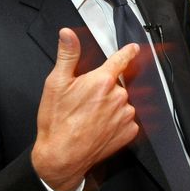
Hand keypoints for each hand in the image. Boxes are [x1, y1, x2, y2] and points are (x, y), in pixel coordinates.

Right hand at [32, 28, 139, 190]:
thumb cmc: (57, 122)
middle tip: (86, 101)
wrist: (62, 156)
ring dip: (112, 105)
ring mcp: (126, 116)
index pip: (120, 60)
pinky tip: (101, 126)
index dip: (127, 52)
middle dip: (106, 89)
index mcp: (102, 81)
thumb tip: (68, 34)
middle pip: (118, 84)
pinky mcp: (129, 132)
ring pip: (123, 102)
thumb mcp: (56, 83)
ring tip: (91, 116)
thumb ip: (67, 55)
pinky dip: (117, 121)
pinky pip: (127, 120)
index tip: (133, 49)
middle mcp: (119, 97)